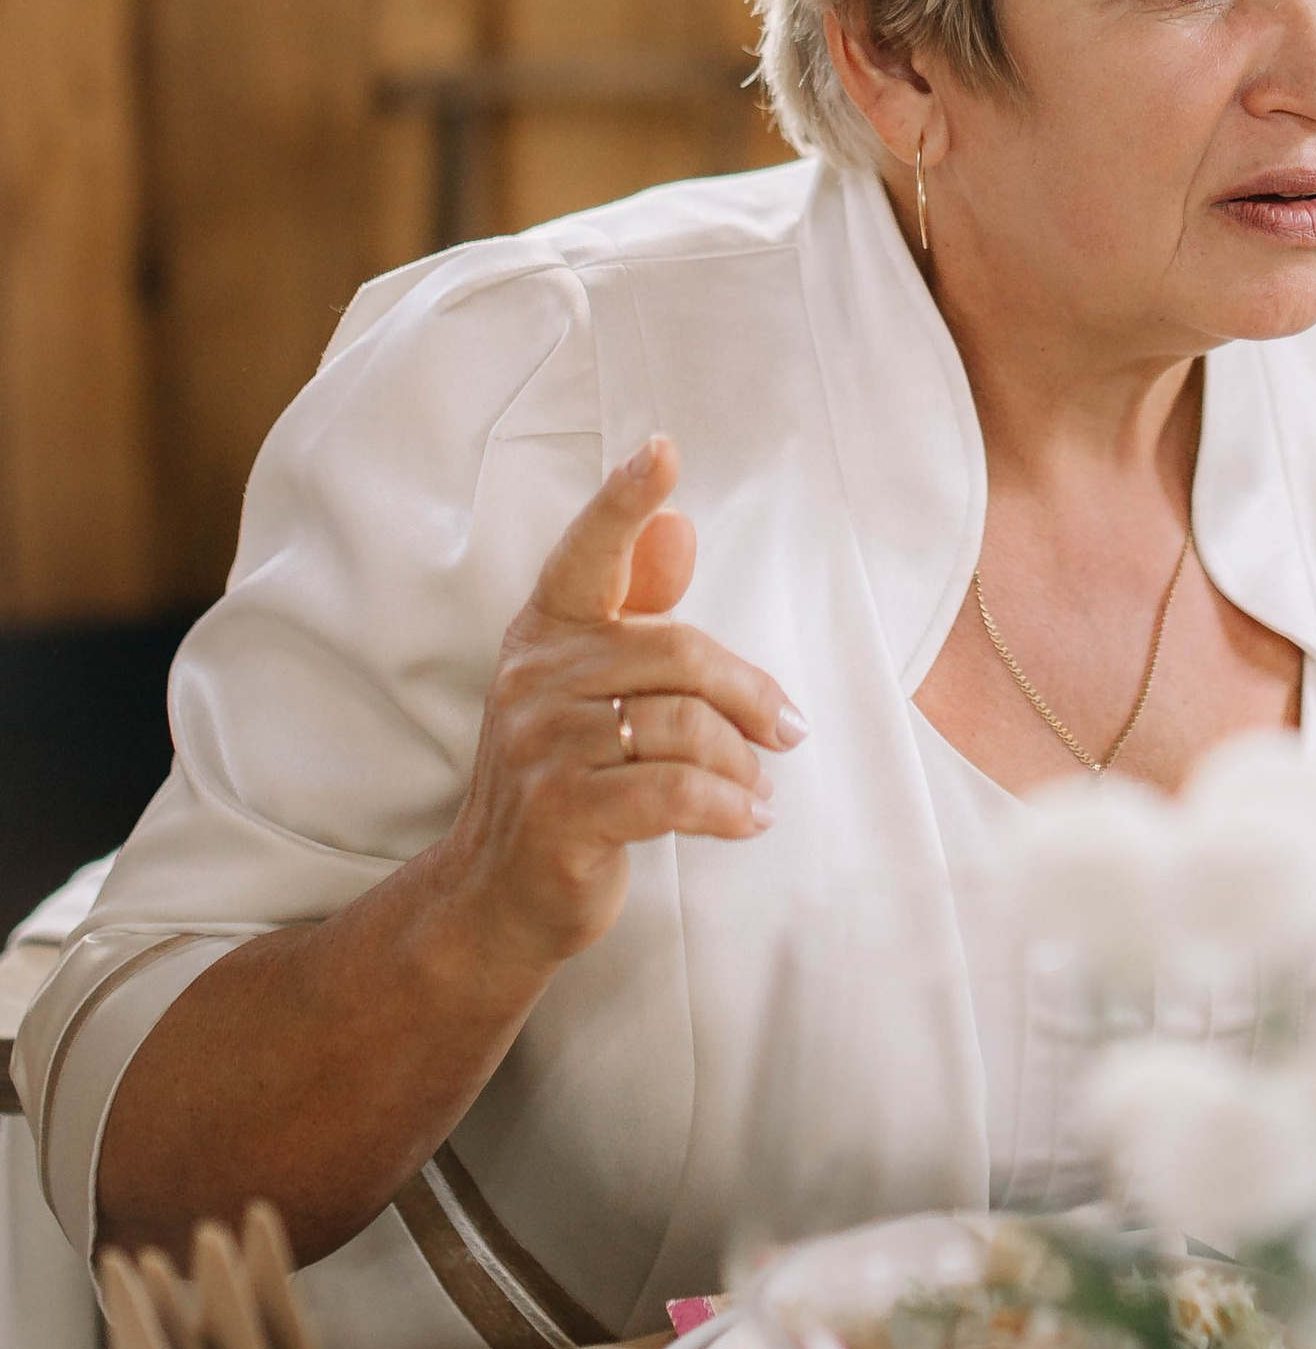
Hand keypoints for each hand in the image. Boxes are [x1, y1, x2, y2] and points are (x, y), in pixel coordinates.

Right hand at [433, 436, 802, 984]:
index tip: (663, 451)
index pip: (587, 553)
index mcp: (545, 634)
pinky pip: (676, 793)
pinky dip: (728, 807)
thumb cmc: (562, 780)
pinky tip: (748, 820)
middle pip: (679, 653)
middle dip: (750, 695)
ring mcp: (542, 748)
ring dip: (742, 764)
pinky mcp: (562, 814)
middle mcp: (534, 679)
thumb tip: (679, 527)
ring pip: (685, 726)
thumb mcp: (587, 689)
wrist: (493, 897)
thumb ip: (635, 611)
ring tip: (757, 788)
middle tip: (789, 732)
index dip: (625, 502)